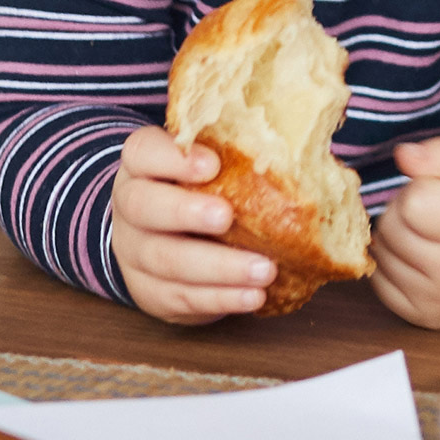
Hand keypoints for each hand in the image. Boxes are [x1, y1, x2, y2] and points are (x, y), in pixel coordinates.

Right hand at [108, 129, 280, 325]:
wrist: (159, 233)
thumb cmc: (200, 187)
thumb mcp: (210, 159)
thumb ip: (239, 150)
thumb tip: (308, 140)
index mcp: (142, 164)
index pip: (143, 152)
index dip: (173, 158)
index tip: (213, 163)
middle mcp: (130, 206)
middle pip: (144, 207)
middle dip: (187, 212)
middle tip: (227, 217)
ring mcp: (134, 253)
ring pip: (165, 260)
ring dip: (217, 267)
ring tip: (264, 270)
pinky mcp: (150, 292)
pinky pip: (180, 297)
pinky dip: (220, 299)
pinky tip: (252, 296)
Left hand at [370, 138, 439, 329]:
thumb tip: (402, 156)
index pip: (413, 200)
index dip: (423, 185)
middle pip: (392, 228)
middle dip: (406, 209)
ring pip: (382, 256)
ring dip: (398, 236)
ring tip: (434, 232)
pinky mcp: (428, 319)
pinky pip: (381, 285)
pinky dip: (394, 265)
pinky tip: (421, 256)